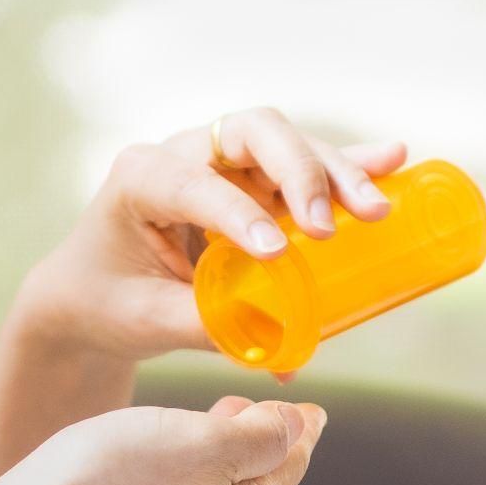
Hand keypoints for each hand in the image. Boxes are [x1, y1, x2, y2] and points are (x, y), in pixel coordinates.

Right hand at [0, 396, 326, 484]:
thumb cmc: (110, 483)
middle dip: (262, 443)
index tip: (313, 410)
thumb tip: (297, 427)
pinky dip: (181, 480)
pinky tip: (163, 463)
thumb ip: (258, 436)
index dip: (299, 429)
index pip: (289, 463)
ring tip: (213, 422)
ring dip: (219, 459)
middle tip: (261, 408)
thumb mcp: (200, 443)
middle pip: (256, 484)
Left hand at [11, 111, 408, 360]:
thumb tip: (284, 349)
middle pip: (255, 135)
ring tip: (377, 209)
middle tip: (328, 226)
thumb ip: (205, 325)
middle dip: (300, 174)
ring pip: (290, 147)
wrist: (91, 291)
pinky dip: (350, 165)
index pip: (195, 184)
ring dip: (337, 173)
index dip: (237, 212)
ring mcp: (226, 164)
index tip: (274, 252)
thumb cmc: (107, 301)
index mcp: (141, 177)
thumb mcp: (145, 321)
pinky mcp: (257, 186)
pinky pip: (306, 170)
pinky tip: (394, 160)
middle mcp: (186, 154)